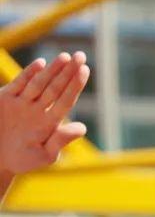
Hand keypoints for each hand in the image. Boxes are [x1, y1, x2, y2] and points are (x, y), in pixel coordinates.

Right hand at [0, 53, 88, 174]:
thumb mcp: (44, 155)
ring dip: (52, 70)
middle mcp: (38, 109)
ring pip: (40, 83)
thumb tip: (82, 128)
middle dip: (68, 72)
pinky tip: (41, 64)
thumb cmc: (22, 161)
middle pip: (56, 88)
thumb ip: (61, 140)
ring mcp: (22, 103)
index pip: (66, 100)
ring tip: (66, 57)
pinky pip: (19, 84)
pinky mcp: (5, 99)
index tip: (85, 70)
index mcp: (49, 122)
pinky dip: (29, 74)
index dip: (75, 85)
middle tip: (81, 56)